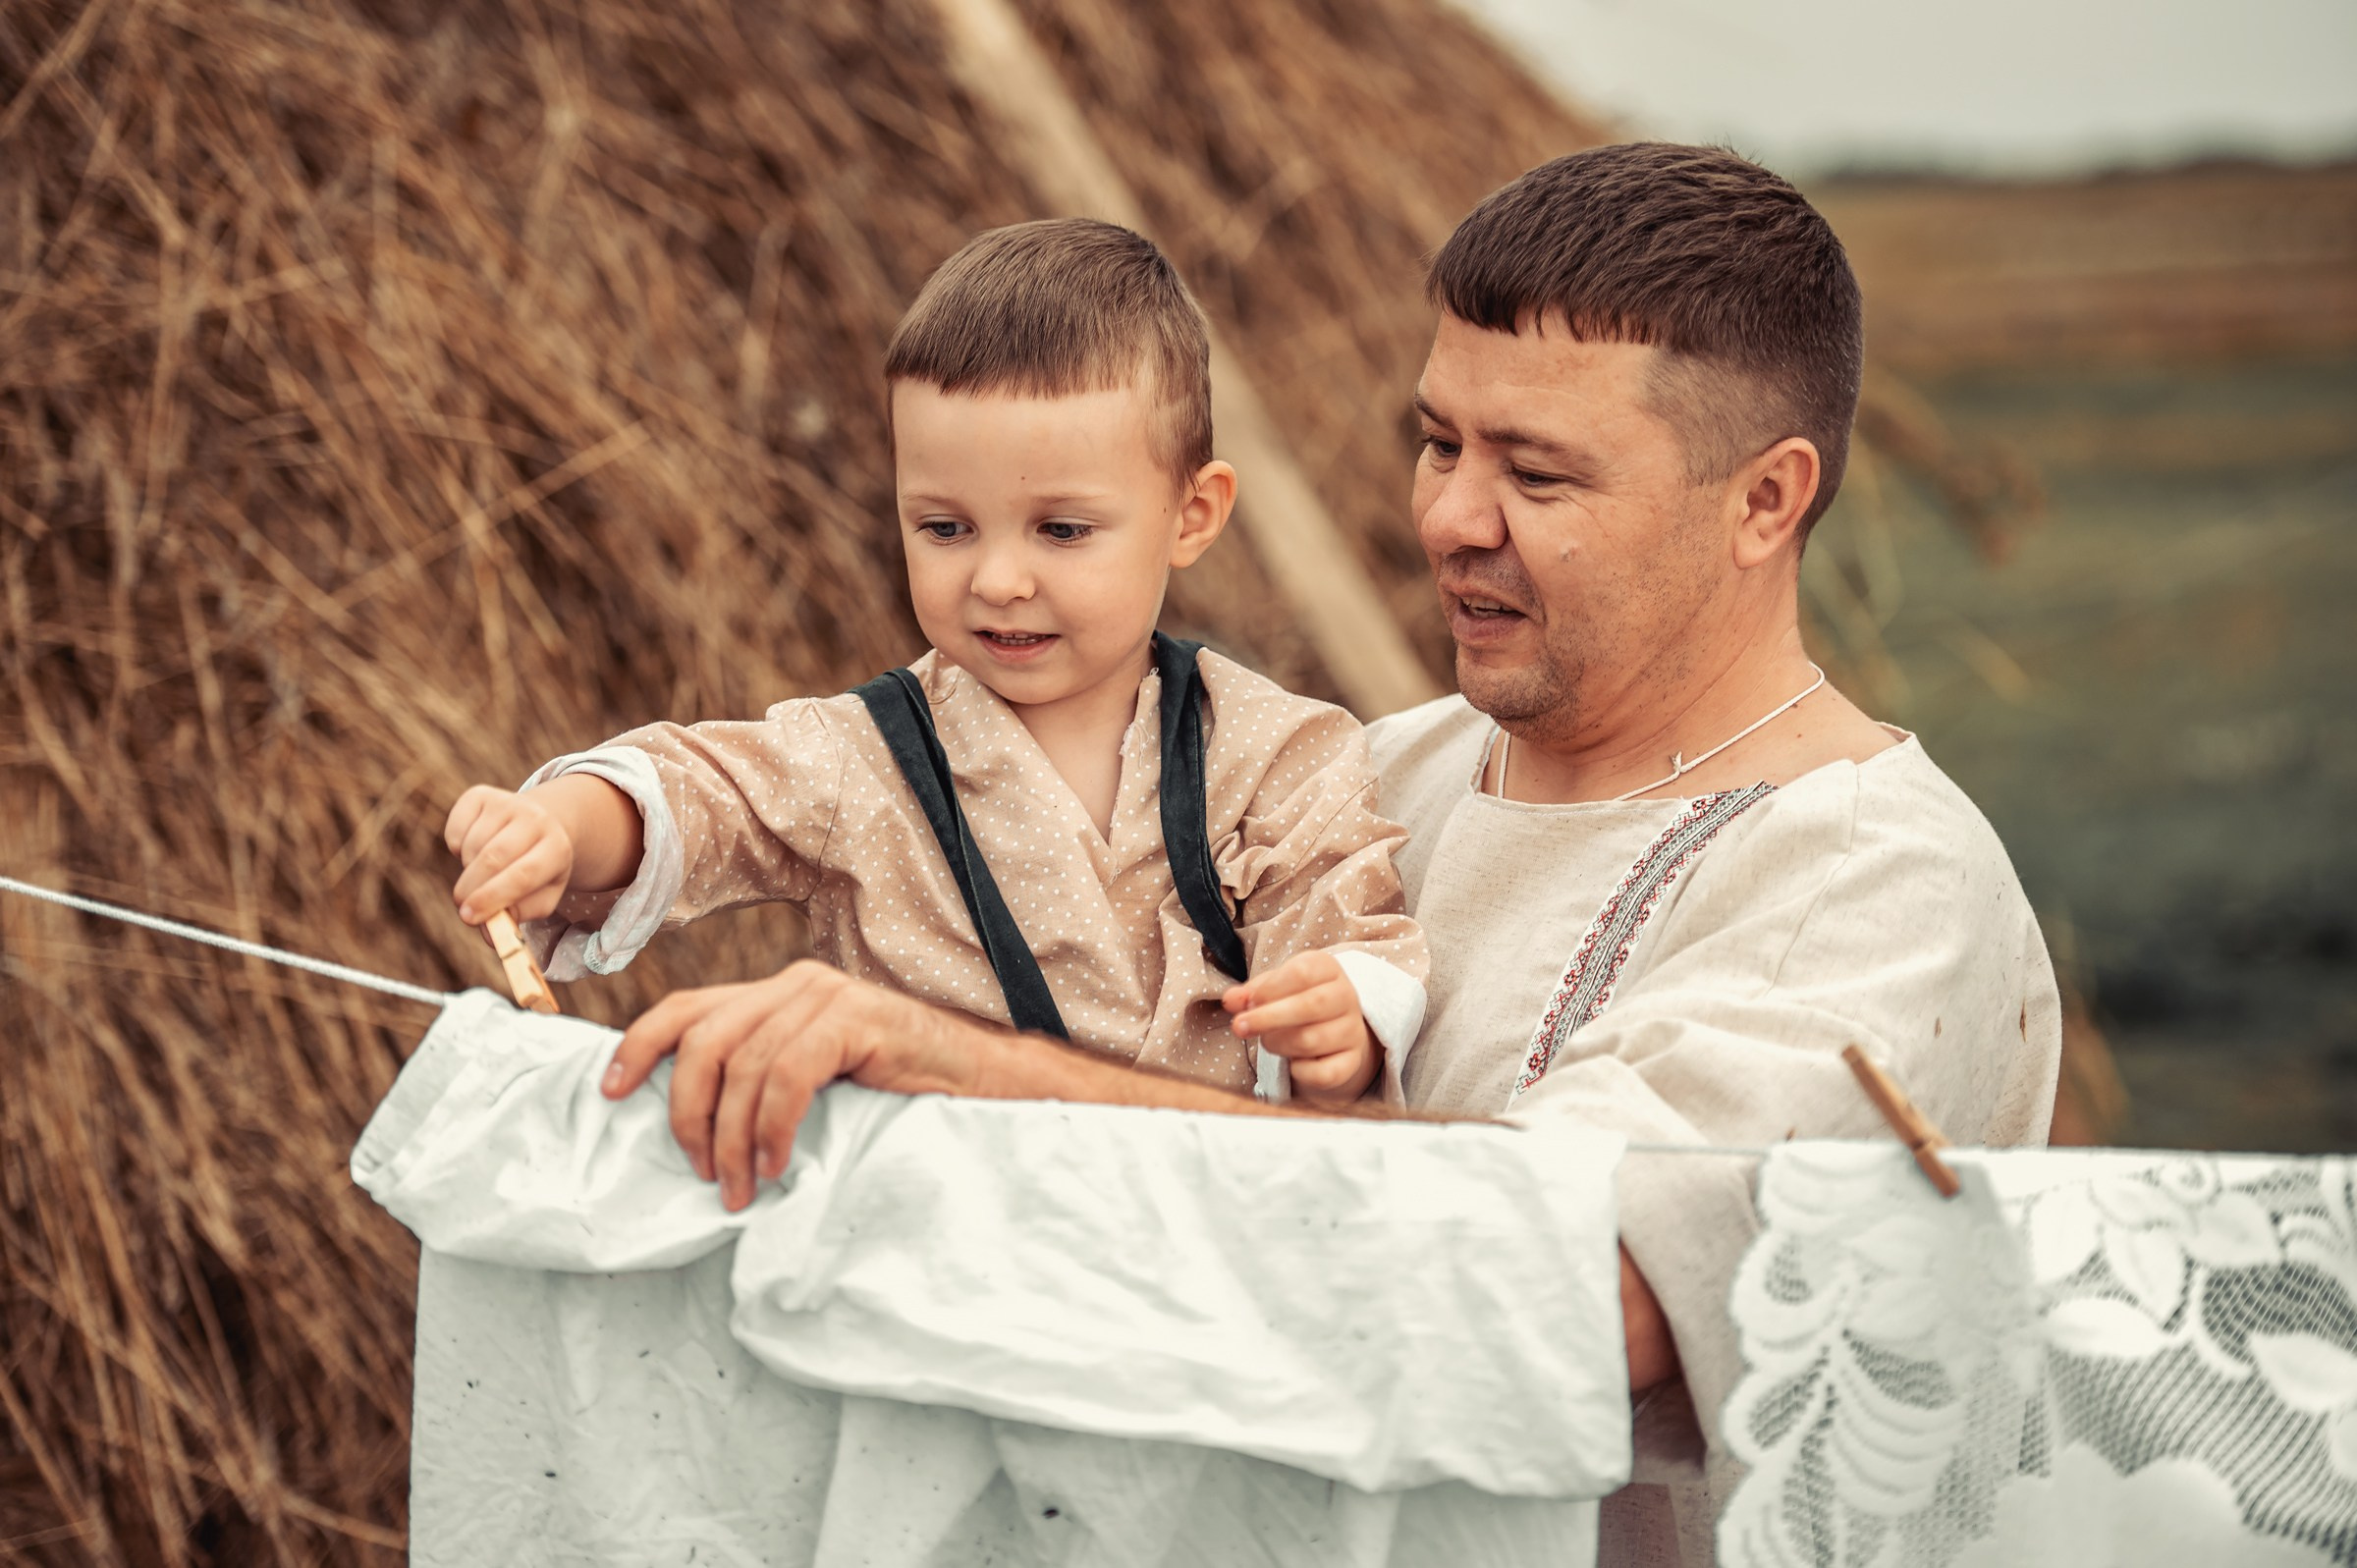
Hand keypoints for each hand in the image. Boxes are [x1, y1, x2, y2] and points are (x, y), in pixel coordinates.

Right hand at [445, 785, 575, 924]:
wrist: (541, 824)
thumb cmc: (537, 871)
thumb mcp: (541, 896)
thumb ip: (517, 918)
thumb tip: (490, 934)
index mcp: (557, 848)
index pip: (523, 875)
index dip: (493, 898)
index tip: (470, 918)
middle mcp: (536, 820)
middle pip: (493, 859)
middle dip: (472, 890)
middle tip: (463, 909)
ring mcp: (508, 803)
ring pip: (472, 846)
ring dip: (467, 870)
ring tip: (482, 873)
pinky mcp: (481, 795)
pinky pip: (456, 829)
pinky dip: (456, 848)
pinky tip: (475, 848)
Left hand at [602, 961, 992, 1210]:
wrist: (987, 1084)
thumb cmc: (902, 1096)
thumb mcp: (819, 1084)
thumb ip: (765, 1082)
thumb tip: (694, 1129)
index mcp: (777, 994)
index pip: (687, 1009)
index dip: (638, 1047)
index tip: (608, 1094)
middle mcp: (796, 984)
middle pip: (704, 1040)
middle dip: (686, 1112)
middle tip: (703, 1174)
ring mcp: (828, 997)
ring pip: (743, 1064)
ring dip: (731, 1137)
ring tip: (741, 1188)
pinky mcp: (859, 1019)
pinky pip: (788, 1075)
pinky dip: (773, 1126)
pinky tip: (779, 1163)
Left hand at [1222, 950, 1378, 1105]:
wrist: (1333, 1026)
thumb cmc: (1295, 1000)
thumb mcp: (1273, 988)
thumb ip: (1250, 993)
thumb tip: (1231, 1001)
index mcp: (1327, 969)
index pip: (1301, 973)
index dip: (1268, 989)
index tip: (1249, 1002)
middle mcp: (1346, 997)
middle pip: (1310, 1006)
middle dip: (1267, 1018)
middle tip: (1239, 1027)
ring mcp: (1353, 1030)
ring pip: (1311, 1041)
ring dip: (1278, 1044)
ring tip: (1269, 1041)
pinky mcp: (1352, 1061)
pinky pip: (1324, 1073)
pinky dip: (1300, 1072)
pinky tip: (1293, 1064)